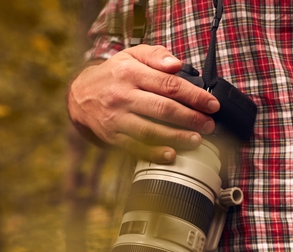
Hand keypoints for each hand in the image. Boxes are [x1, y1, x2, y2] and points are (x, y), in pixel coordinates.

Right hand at [67, 45, 220, 161]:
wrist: (80, 95)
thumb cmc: (114, 75)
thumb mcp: (131, 55)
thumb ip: (156, 56)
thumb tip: (177, 65)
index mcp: (130, 73)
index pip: (169, 84)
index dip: (194, 96)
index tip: (212, 105)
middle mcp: (122, 95)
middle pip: (163, 109)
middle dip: (191, 118)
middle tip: (209, 124)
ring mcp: (116, 118)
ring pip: (150, 130)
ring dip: (177, 137)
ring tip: (197, 139)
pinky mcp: (111, 136)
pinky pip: (135, 147)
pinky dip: (155, 153)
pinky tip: (171, 155)